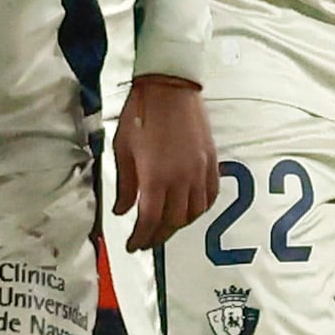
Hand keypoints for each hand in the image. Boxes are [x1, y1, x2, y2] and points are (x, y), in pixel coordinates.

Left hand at [110, 74, 218, 252]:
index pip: (150, 221)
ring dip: (179, 225)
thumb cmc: (141, 115)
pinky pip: (210, 195)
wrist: (169, 87)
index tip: (133, 246)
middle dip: (158, 236)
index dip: (141, 238)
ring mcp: (199, 171)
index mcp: (155, 177)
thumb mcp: (123, 149)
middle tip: (147, 241)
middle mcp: (181, 179)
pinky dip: (200, 208)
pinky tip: (190, 209)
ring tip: (166, 227)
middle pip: (173, 222)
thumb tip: (123, 210)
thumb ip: (126, 185)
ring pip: (194, 212)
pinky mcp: (211, 162)